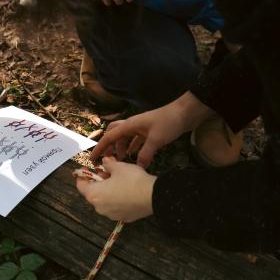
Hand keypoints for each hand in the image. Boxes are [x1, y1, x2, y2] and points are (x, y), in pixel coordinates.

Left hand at [76, 157, 154, 221]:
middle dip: (97, 181)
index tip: (86, 168)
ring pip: (104, 201)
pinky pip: (115, 207)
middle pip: (93, 193)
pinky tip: (126, 191)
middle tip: (105, 171)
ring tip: (117, 180)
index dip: (82, 175)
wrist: (153, 196)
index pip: (81, 185)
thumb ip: (108, 164)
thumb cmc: (132, 180)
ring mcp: (111, 215)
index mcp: (94, 194)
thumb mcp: (118, 167)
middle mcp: (99, 208)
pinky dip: (117, 199)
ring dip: (107, 191)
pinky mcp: (123, 218)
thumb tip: (104, 161)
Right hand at [91, 92, 212, 166]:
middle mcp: (133, 125)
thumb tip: (137, 167)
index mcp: (130, 125)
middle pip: (114, 134)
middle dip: (108, 146)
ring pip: (125, 137)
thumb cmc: (169, 122)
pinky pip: (136, 140)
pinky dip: (133, 147)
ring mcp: (141, 127)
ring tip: (121, 160)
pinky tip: (134, 155)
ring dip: (121, 147)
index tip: (92, 158)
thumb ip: (145, 154)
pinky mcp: (150, 131)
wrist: (186, 112)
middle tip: (107, 158)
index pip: (109, 137)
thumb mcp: (156, 140)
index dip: (100, 148)